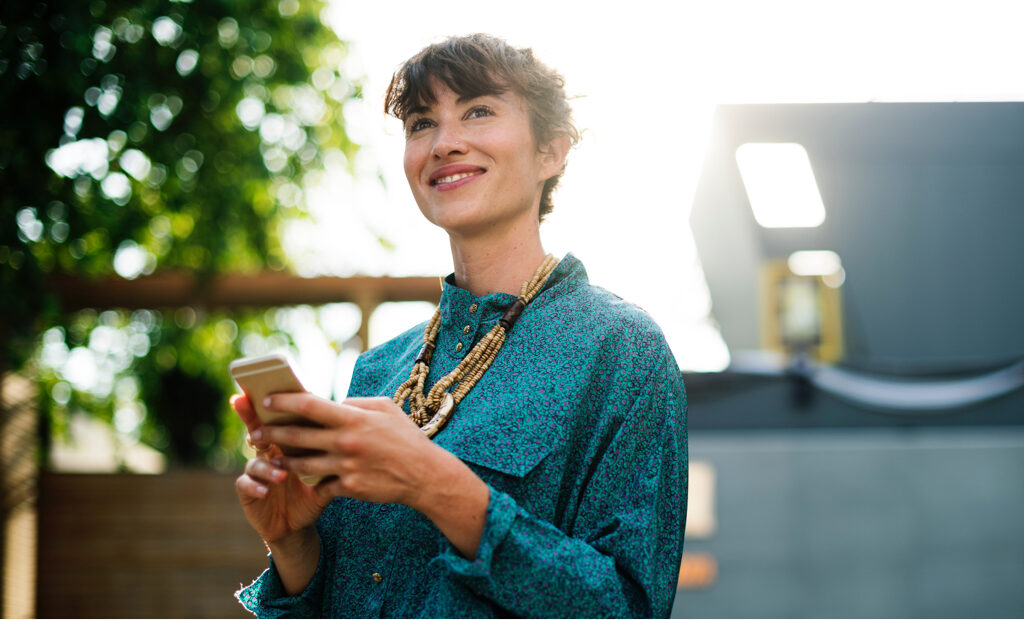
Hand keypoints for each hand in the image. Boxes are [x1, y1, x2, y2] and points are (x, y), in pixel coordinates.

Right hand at [232, 394, 329, 545]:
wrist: (297, 523)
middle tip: (253, 414)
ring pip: (255, 461)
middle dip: (251, 418)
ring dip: (267, 466)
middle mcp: (267, 452)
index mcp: (286, 442)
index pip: (279, 418)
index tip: (270, 390)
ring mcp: (255, 471)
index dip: (273, 404)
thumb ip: (333, 449)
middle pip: (257, 430)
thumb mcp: (326, 470)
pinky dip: (255, 486)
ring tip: (282, 474)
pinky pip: (245, 485)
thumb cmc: (313, 491)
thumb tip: (353, 424)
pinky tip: (265, 491)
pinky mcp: (248, 491)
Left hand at [256, 394, 440, 506]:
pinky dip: (311, 482)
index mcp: (352, 418)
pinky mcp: (349, 488)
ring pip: (301, 464)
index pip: (309, 405)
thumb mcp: (385, 408)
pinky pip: (321, 485)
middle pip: (296, 436)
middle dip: (270, 434)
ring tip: (270, 458)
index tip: (266, 401)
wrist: (424, 474)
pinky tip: (300, 479)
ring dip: (283, 461)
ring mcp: (345, 467)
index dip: (284, 402)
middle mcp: (345, 441)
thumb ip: (356, 404)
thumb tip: (334, 403)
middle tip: (255, 433)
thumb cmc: (405, 437)